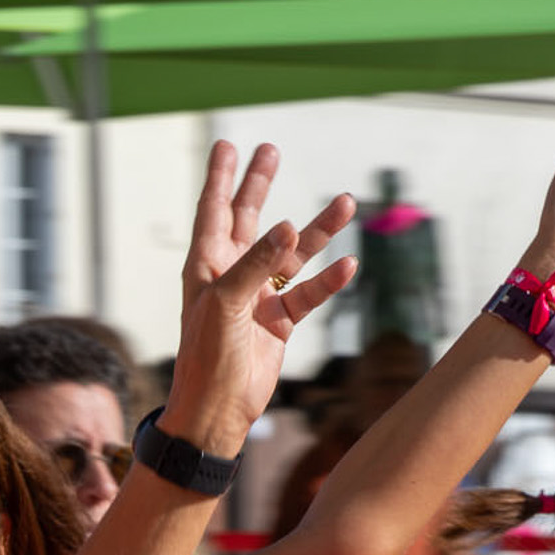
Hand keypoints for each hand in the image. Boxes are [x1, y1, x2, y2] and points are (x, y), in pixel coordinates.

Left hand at [181, 141, 359, 340]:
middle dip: (259, 186)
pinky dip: (328, 280)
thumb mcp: (226, 303)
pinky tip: (347, 263)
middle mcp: (231, 275)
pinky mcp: (279, 321)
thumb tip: (289, 226)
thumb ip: (256, 263)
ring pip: (291, 254)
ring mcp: (257, 297)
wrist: (219, 409)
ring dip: (317, 231)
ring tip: (346, 203)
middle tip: (271, 151)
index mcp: (206, 266)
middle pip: (248, 219)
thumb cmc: (208, 355)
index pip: (212, 211)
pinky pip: (309, 293)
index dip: (220, 178)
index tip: (227, 145)